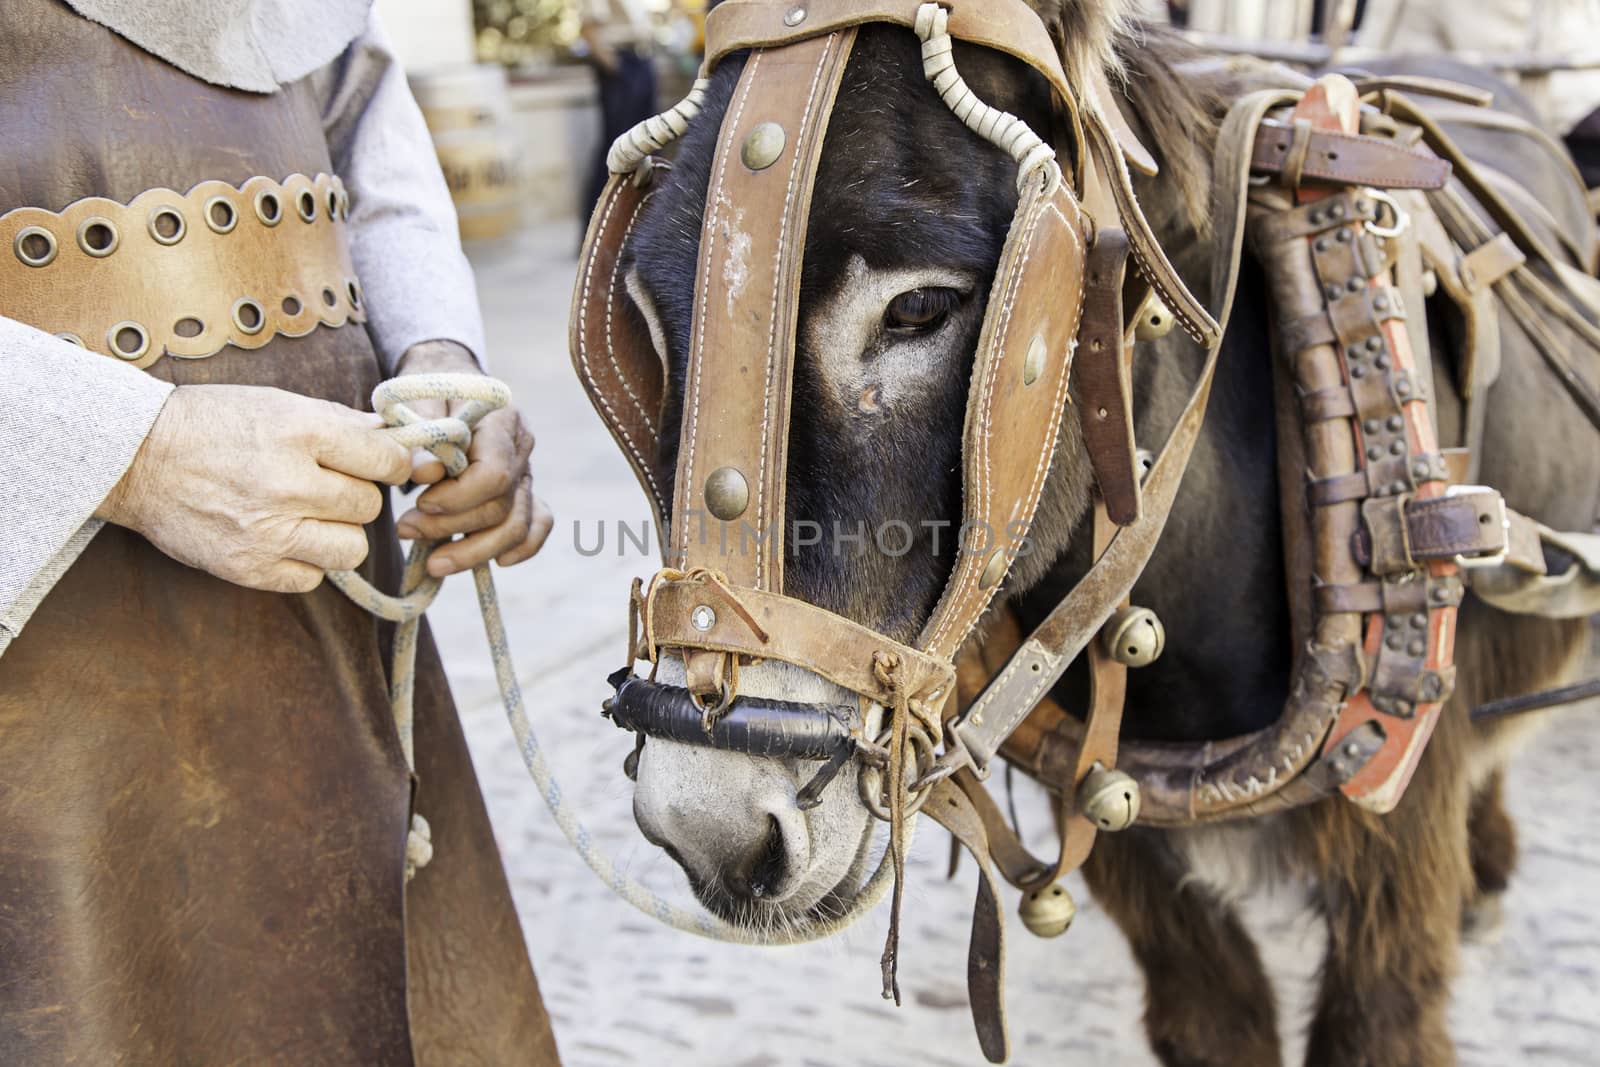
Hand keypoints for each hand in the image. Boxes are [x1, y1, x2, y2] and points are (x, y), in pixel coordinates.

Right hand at [96, 384, 411, 592]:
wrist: (136, 458)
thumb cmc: (212, 424)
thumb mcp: (278, 405)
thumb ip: (340, 422)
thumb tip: (396, 437)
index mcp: (301, 432)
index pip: (386, 460)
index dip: (391, 463)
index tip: (381, 465)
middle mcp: (288, 483)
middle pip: (368, 505)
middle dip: (354, 495)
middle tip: (324, 485)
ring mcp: (268, 531)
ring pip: (351, 548)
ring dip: (337, 533)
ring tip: (307, 515)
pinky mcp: (248, 567)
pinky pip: (312, 578)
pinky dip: (304, 562)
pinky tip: (281, 538)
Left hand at [392, 341, 553, 575]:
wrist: (449, 380)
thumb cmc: (427, 390)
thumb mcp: (414, 401)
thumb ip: (420, 434)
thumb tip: (425, 474)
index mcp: (501, 420)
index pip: (493, 474)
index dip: (457, 498)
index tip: (420, 502)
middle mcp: (522, 448)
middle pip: (501, 506)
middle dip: (451, 528)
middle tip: (405, 529)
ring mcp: (526, 472)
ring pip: (517, 527)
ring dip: (474, 552)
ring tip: (432, 562)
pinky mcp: (524, 491)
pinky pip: (536, 527)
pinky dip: (522, 549)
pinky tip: (496, 563)